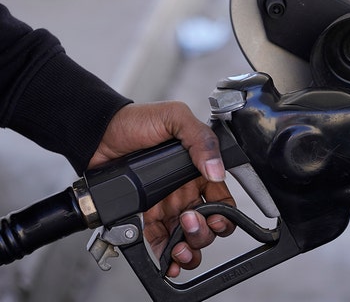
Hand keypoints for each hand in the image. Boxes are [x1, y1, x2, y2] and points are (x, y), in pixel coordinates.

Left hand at [88, 101, 235, 276]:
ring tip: (180, 248)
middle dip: (203, 233)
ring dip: (189, 251)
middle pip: (207, 225)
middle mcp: (185, 191)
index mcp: (198, 171)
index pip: (222, 201)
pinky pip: (159, 242)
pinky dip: (166, 257)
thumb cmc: (136, 120)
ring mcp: (165, 206)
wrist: (97, 131)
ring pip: (186, 238)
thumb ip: (201, 141)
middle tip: (188, 223)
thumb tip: (216, 171)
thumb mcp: (176, 117)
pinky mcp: (144, 216)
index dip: (224, 216)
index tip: (215, 219)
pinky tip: (168, 261)